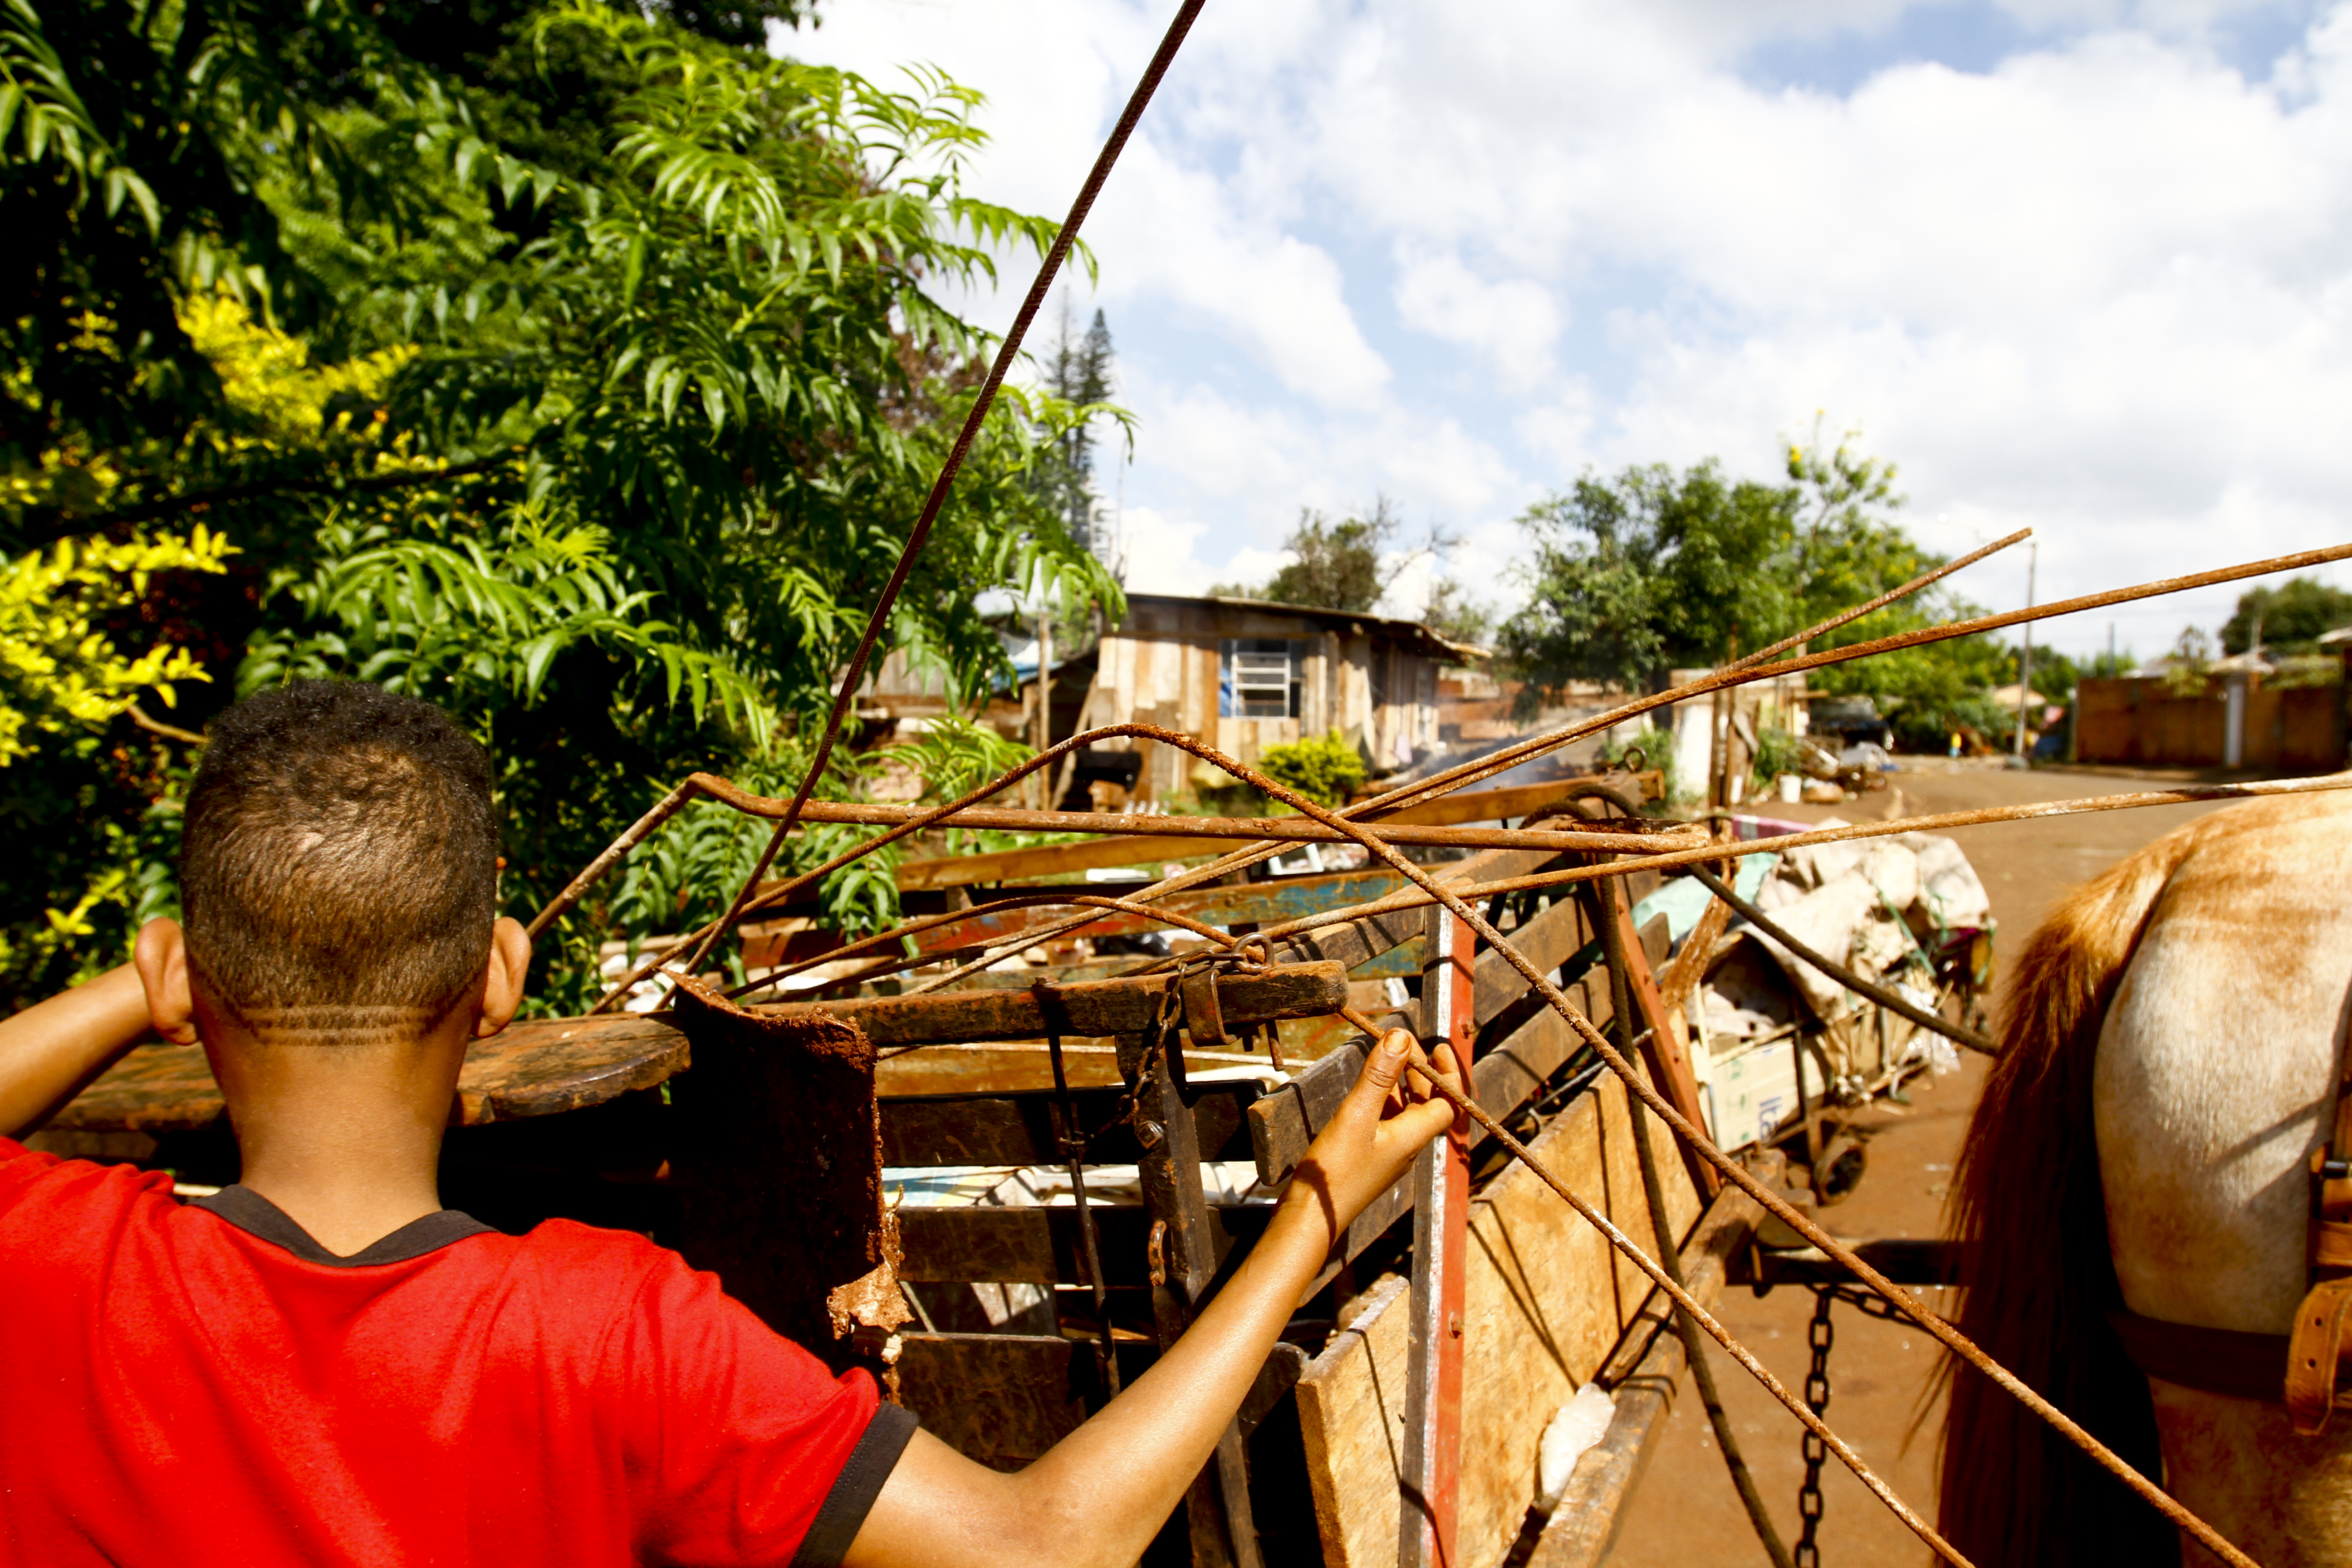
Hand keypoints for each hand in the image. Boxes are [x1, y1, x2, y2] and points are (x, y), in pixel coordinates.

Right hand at [1279, 1027, 1464, 1251]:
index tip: (1436, 1047)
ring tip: (1385, 1057)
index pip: (1448, 1101)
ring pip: (1405, 1112)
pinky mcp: (1370, 1158)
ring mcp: (1389, 1154)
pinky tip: (1366, 1089)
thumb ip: (1378, 1076)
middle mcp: (1407, 1146)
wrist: (1311, 1218)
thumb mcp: (1356, 1115)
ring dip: (1400, 1083)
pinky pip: (1386, 1123)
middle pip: (1427, 1103)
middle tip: (1403, 1044)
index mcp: (1413, 1137)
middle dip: (1419, 1071)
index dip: (1447, 1073)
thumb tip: (1401, 1038)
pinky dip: (1383, 1099)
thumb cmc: (1334, 1172)